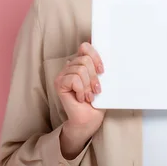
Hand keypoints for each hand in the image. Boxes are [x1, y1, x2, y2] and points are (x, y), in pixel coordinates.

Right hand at [54, 42, 105, 157]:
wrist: (90, 119)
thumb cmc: (97, 100)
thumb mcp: (103, 80)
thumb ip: (100, 66)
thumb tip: (107, 50)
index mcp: (81, 63)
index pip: (85, 46)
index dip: (95, 56)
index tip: (102, 70)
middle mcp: (71, 66)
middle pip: (85, 59)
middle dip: (94, 76)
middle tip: (96, 89)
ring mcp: (63, 74)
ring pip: (80, 69)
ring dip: (88, 86)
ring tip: (89, 95)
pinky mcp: (59, 83)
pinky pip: (74, 79)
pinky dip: (81, 90)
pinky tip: (82, 98)